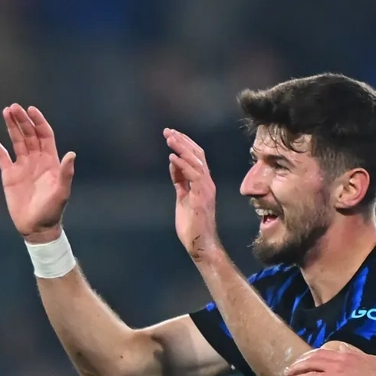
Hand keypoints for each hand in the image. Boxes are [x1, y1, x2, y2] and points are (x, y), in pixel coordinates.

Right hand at [0, 104, 73, 242]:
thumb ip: (66, 173)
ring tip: (6, 111)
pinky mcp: (9, 174)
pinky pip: (0, 155)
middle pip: (29, 134)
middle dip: (22, 120)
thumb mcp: (62, 192)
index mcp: (50, 161)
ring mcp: (22, 166)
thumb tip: (71, 153)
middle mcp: (36, 159)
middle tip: (13, 107)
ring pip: (16, 140)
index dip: (38, 121)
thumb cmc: (52, 211)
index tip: (31, 110)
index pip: (44, 134)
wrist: (36, 227)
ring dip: (11, 126)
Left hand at [164, 128, 221, 264]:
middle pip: (197, 154)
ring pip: (196, 161)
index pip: (196, 157)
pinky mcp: (202, 197)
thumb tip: (174, 165)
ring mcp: (206, 189)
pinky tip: (173, 157)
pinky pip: (194, 176)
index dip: (185, 144)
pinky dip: (183, 165)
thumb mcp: (182, 198)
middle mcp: (207, 182)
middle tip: (168, 131)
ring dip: (182, 148)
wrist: (200, 243)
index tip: (171, 134)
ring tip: (169, 138)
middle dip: (182, 141)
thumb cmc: (192, 224)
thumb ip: (180, 181)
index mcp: (203, 182)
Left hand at [282, 343, 375, 375]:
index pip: (319, 354)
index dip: (306, 357)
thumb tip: (343, 348)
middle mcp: (337, 366)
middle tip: (287, 372)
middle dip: (296, 367)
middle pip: (310, 364)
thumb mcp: (369, 358)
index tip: (299, 361)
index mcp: (345, 356)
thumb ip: (354, 353)